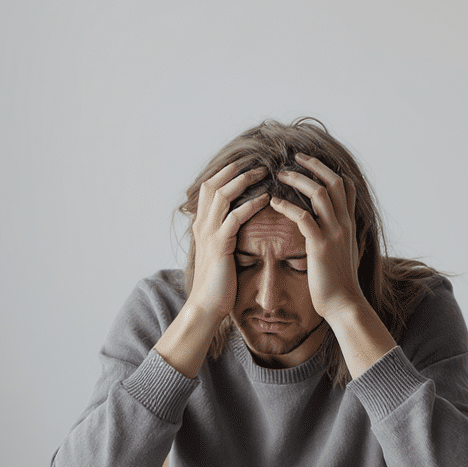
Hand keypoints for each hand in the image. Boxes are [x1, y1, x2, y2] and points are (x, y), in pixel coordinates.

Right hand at [185, 162, 269, 320]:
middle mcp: (202, 225)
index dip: (225, 173)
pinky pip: (235, 218)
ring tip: (263, 173)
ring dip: (243, 181)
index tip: (245, 163)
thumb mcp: (219, 253)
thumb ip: (224, 235)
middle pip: (213, 185)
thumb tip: (237, 224)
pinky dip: (250, 205)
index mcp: (202, 225)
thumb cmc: (217, 282)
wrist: (206, 305)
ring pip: (222, 196)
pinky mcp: (219, 245)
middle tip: (257, 161)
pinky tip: (265, 199)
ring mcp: (209, 234)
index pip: (209, 188)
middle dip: (234, 170)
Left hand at [271, 154, 367, 322]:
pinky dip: (287, 206)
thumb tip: (332, 228)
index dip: (329, 170)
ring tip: (280, 175)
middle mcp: (345, 224)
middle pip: (334, 182)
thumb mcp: (344, 252)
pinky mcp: (320, 247)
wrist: (343, 304)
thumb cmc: (339, 281)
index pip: (346, 186)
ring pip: (319, 194)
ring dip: (298, 180)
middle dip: (314, 165)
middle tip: (295, 157)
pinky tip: (273, 203)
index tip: (311, 162)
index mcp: (350, 224)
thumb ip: (339, 235)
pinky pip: (303, 218)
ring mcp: (334, 234)